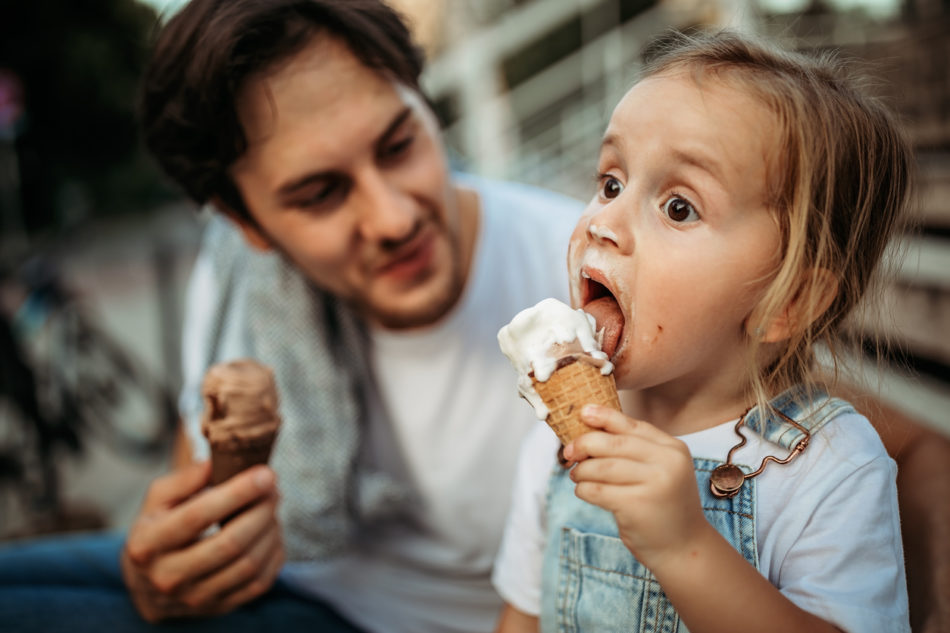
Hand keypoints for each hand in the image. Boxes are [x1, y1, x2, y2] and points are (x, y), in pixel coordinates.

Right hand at [121, 461, 283, 621]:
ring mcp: (194, 598)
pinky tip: (272, 533)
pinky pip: (258, 584)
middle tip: (274, 489)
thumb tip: (214, 463)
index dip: (236, 493)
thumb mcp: (157, 500)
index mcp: (147, 544)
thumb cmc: (157, 529)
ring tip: (272, 509)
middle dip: (260, 511)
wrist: (149, 584)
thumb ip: (184, 480)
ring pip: (248, 565)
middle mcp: (167, 577)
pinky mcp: (219, 608)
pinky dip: (273, 555)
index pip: (197, 516)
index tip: (264, 474)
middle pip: (229, 544)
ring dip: (270, 531)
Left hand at [563, 405, 709, 571]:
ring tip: (577, 476)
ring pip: (601, 467)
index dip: (605, 416)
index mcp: (673, 449)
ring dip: (581, 470)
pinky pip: (596, 490)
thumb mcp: (661, 471)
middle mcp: (667, 463)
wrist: (684, 547)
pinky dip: (583, 489)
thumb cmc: (663, 506)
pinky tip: (584, 491)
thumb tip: (589, 429)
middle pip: (612, 443)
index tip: (584, 412)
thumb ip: (635, 450)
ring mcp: (654, 484)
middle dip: (583, 444)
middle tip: (569, 452)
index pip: (632, 425)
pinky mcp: (636, 506)